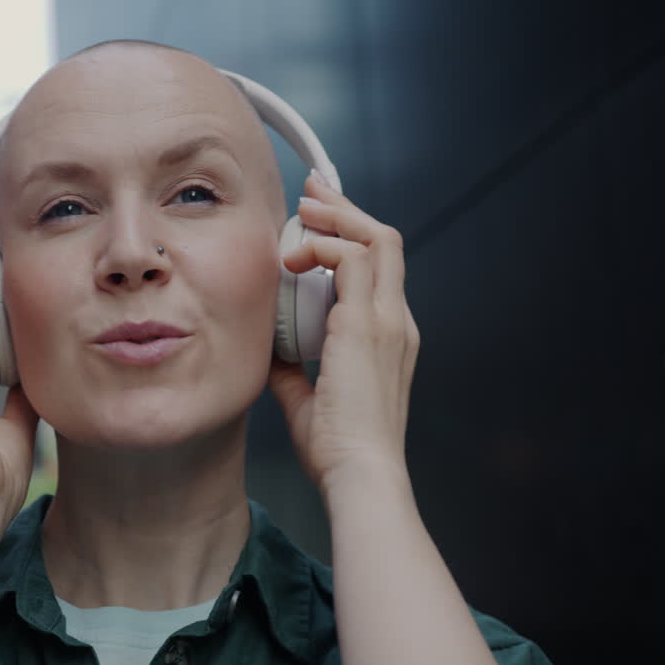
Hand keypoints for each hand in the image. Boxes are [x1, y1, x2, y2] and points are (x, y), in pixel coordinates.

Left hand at [267, 172, 419, 492]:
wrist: (359, 472)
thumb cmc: (337, 447)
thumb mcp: (307, 396)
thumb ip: (293, 367)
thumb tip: (268, 348)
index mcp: (388, 337)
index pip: (378, 268)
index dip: (349, 235)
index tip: (316, 218)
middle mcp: (396, 322)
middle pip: (384, 240)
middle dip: (346, 209)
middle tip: (311, 192)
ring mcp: (387, 321)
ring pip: (376, 239)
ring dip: (336, 217)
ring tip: (302, 209)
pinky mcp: (369, 325)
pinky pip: (351, 259)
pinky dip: (322, 247)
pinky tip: (293, 258)